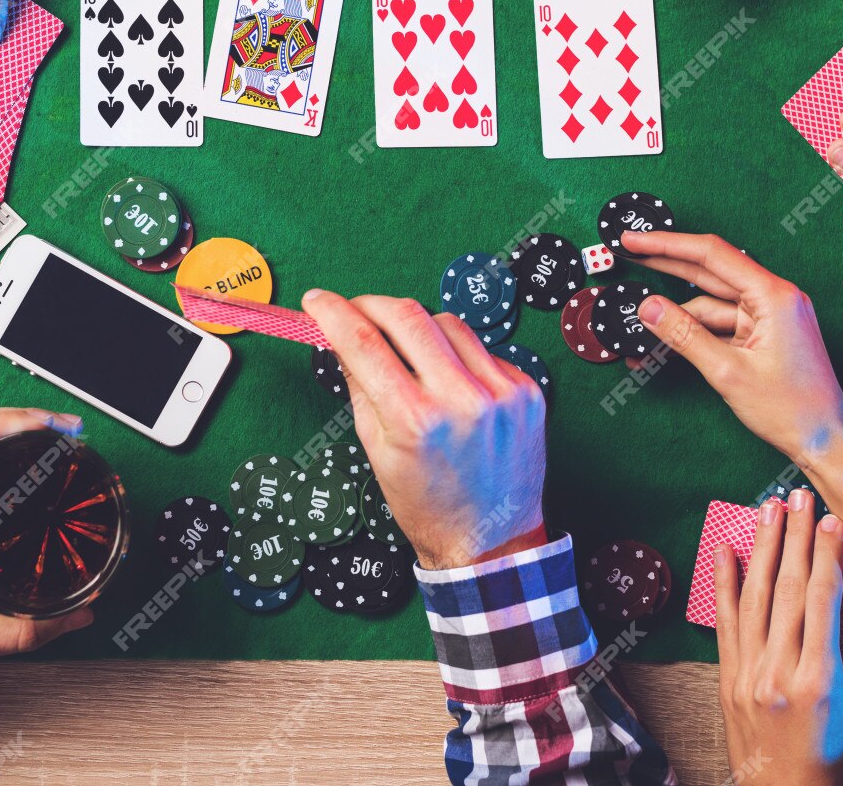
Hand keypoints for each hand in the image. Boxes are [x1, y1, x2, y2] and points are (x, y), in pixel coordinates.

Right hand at [300, 290, 546, 568]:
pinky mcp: (526, 389)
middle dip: (371, 305)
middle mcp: (461, 398)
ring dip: (417, 326)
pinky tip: (447, 378)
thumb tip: (340, 336)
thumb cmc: (427, 505)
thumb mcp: (377, 451)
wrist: (491, 541)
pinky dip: (456, 353)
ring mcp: (500, 391)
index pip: (362, 342)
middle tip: (355, 310)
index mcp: (415, 420)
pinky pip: (481, 349)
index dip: (332, 313)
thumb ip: (359, 386)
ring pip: (447, 322)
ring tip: (405, 351)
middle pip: (407, 315)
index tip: (317, 301)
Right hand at [623, 231, 842, 466]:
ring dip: (678, 314)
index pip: (712, 255)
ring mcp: (770, 316)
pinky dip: (695, 331)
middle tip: (630, 250)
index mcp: (774, 296)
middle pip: (710, 272)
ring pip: (712, 303)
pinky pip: (722, 324)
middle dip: (667, 264)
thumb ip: (685, 335)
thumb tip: (649, 307)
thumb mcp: (728, 372)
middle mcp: (774, 298)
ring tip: (642, 322)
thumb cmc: (791, 410)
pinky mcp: (765, 334)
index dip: (668, 244)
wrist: (824, 442)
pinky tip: (668, 341)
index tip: (635, 239)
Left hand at [716, 493, 842, 785]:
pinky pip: (725, 621)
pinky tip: (726, 549)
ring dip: (764, 547)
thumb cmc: (830, 761)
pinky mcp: (726, 679)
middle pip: (790, 589)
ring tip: (770, 510)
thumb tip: (842, 598)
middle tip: (799, 497)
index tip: (832, 521)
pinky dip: (724, 581)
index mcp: (818, 681)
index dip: (828, 555)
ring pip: (756, 596)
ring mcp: (747, 674)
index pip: (824, 601)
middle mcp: (777, 672)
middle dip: (796, 537)